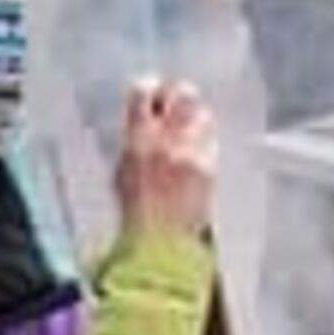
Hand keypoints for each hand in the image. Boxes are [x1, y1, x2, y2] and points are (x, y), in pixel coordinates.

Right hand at [113, 74, 221, 238]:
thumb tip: (142, 122)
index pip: (142, 92)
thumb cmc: (136, 215)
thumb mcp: (122, 173)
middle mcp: (168, 140)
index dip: (147, 88)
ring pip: (202, 112)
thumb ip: (134, 141)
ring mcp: (193, 151)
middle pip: (182, 93)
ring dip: (194, 114)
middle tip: (173, 103)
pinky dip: (204, 137)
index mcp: (137, 140)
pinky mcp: (211, 165)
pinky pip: (211, 137)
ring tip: (187, 126)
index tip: (150, 91)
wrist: (162, 247)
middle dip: (177, 94)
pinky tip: (196, 149)